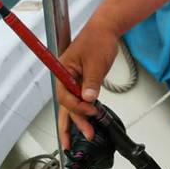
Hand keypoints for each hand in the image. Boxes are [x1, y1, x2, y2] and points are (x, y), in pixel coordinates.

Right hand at [56, 17, 120, 147]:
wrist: (106, 29)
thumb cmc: (97, 39)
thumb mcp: (96, 62)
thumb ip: (91, 82)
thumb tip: (88, 99)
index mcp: (63, 71)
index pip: (65, 96)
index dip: (77, 107)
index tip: (90, 111)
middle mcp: (66, 78)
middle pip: (66, 105)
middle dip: (72, 123)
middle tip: (78, 139)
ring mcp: (74, 80)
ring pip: (73, 104)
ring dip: (78, 120)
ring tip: (85, 135)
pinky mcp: (83, 81)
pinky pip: (81, 99)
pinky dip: (85, 110)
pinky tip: (89, 120)